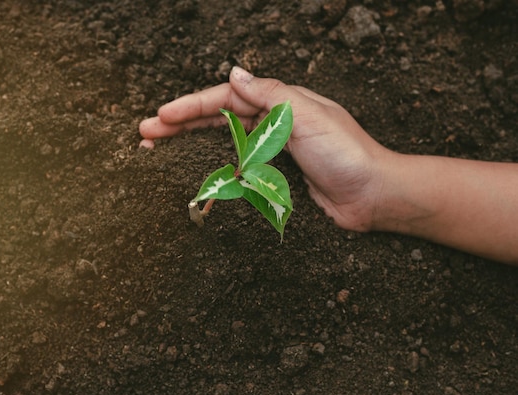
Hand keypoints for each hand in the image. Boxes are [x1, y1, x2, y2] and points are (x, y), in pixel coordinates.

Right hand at [139, 66, 392, 231]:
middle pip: (216, 117)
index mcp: (279, 102)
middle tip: (145, 131)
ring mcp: (273, 149)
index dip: (190, 106)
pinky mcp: (276, 175)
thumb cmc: (347, 154)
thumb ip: (270, 95)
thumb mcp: (309, 116)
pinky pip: (237, 166)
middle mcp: (273, 122)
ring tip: (156, 147)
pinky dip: (213, 165)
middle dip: (180, 123)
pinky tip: (194, 170)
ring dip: (189, 142)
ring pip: (221, 140)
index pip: (225, 99)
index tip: (161, 117)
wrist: (374, 196)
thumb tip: (234, 74)